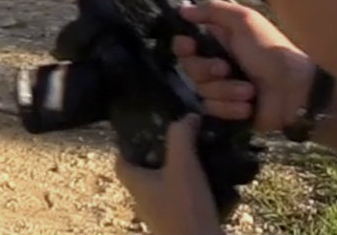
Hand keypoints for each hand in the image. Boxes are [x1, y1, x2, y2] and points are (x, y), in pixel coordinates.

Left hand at [114, 115, 223, 234]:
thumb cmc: (184, 208)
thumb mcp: (182, 165)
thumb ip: (181, 136)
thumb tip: (188, 116)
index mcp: (137, 183)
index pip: (121, 161)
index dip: (126, 144)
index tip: (144, 128)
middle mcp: (146, 198)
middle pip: (146, 170)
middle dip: (162, 152)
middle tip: (181, 134)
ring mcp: (164, 212)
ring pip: (168, 183)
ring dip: (183, 167)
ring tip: (201, 150)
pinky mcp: (183, 220)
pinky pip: (187, 197)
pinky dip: (198, 185)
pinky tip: (215, 175)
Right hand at [175, 0, 314, 132]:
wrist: (294, 92)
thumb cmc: (269, 51)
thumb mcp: (244, 21)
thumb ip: (212, 11)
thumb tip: (182, 9)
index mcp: (219, 40)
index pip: (185, 44)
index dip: (183, 46)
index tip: (188, 47)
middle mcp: (217, 63)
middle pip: (190, 69)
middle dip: (207, 71)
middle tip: (226, 69)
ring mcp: (222, 88)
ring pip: (202, 91)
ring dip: (226, 91)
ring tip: (249, 90)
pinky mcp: (228, 111)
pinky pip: (213, 111)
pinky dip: (231, 108)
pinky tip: (248, 106)